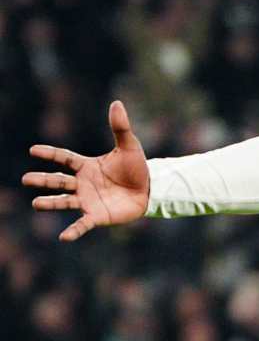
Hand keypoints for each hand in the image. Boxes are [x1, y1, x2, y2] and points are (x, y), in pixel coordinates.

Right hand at [22, 101, 149, 240]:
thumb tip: (116, 103)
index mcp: (87, 166)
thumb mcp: (129, 146)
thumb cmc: (136, 168)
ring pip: (64, 202)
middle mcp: (82, 184)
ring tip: (36, 203)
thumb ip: (120, 127)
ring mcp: (88, 200)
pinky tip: (63, 237)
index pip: (64, 159)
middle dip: (43, 180)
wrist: (150, 189)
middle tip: (26, 179)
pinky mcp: (97, 216)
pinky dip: (73, 231)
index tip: (33, 149)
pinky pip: (82, 224)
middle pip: (58, 182)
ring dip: (50, 203)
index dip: (50, 154)